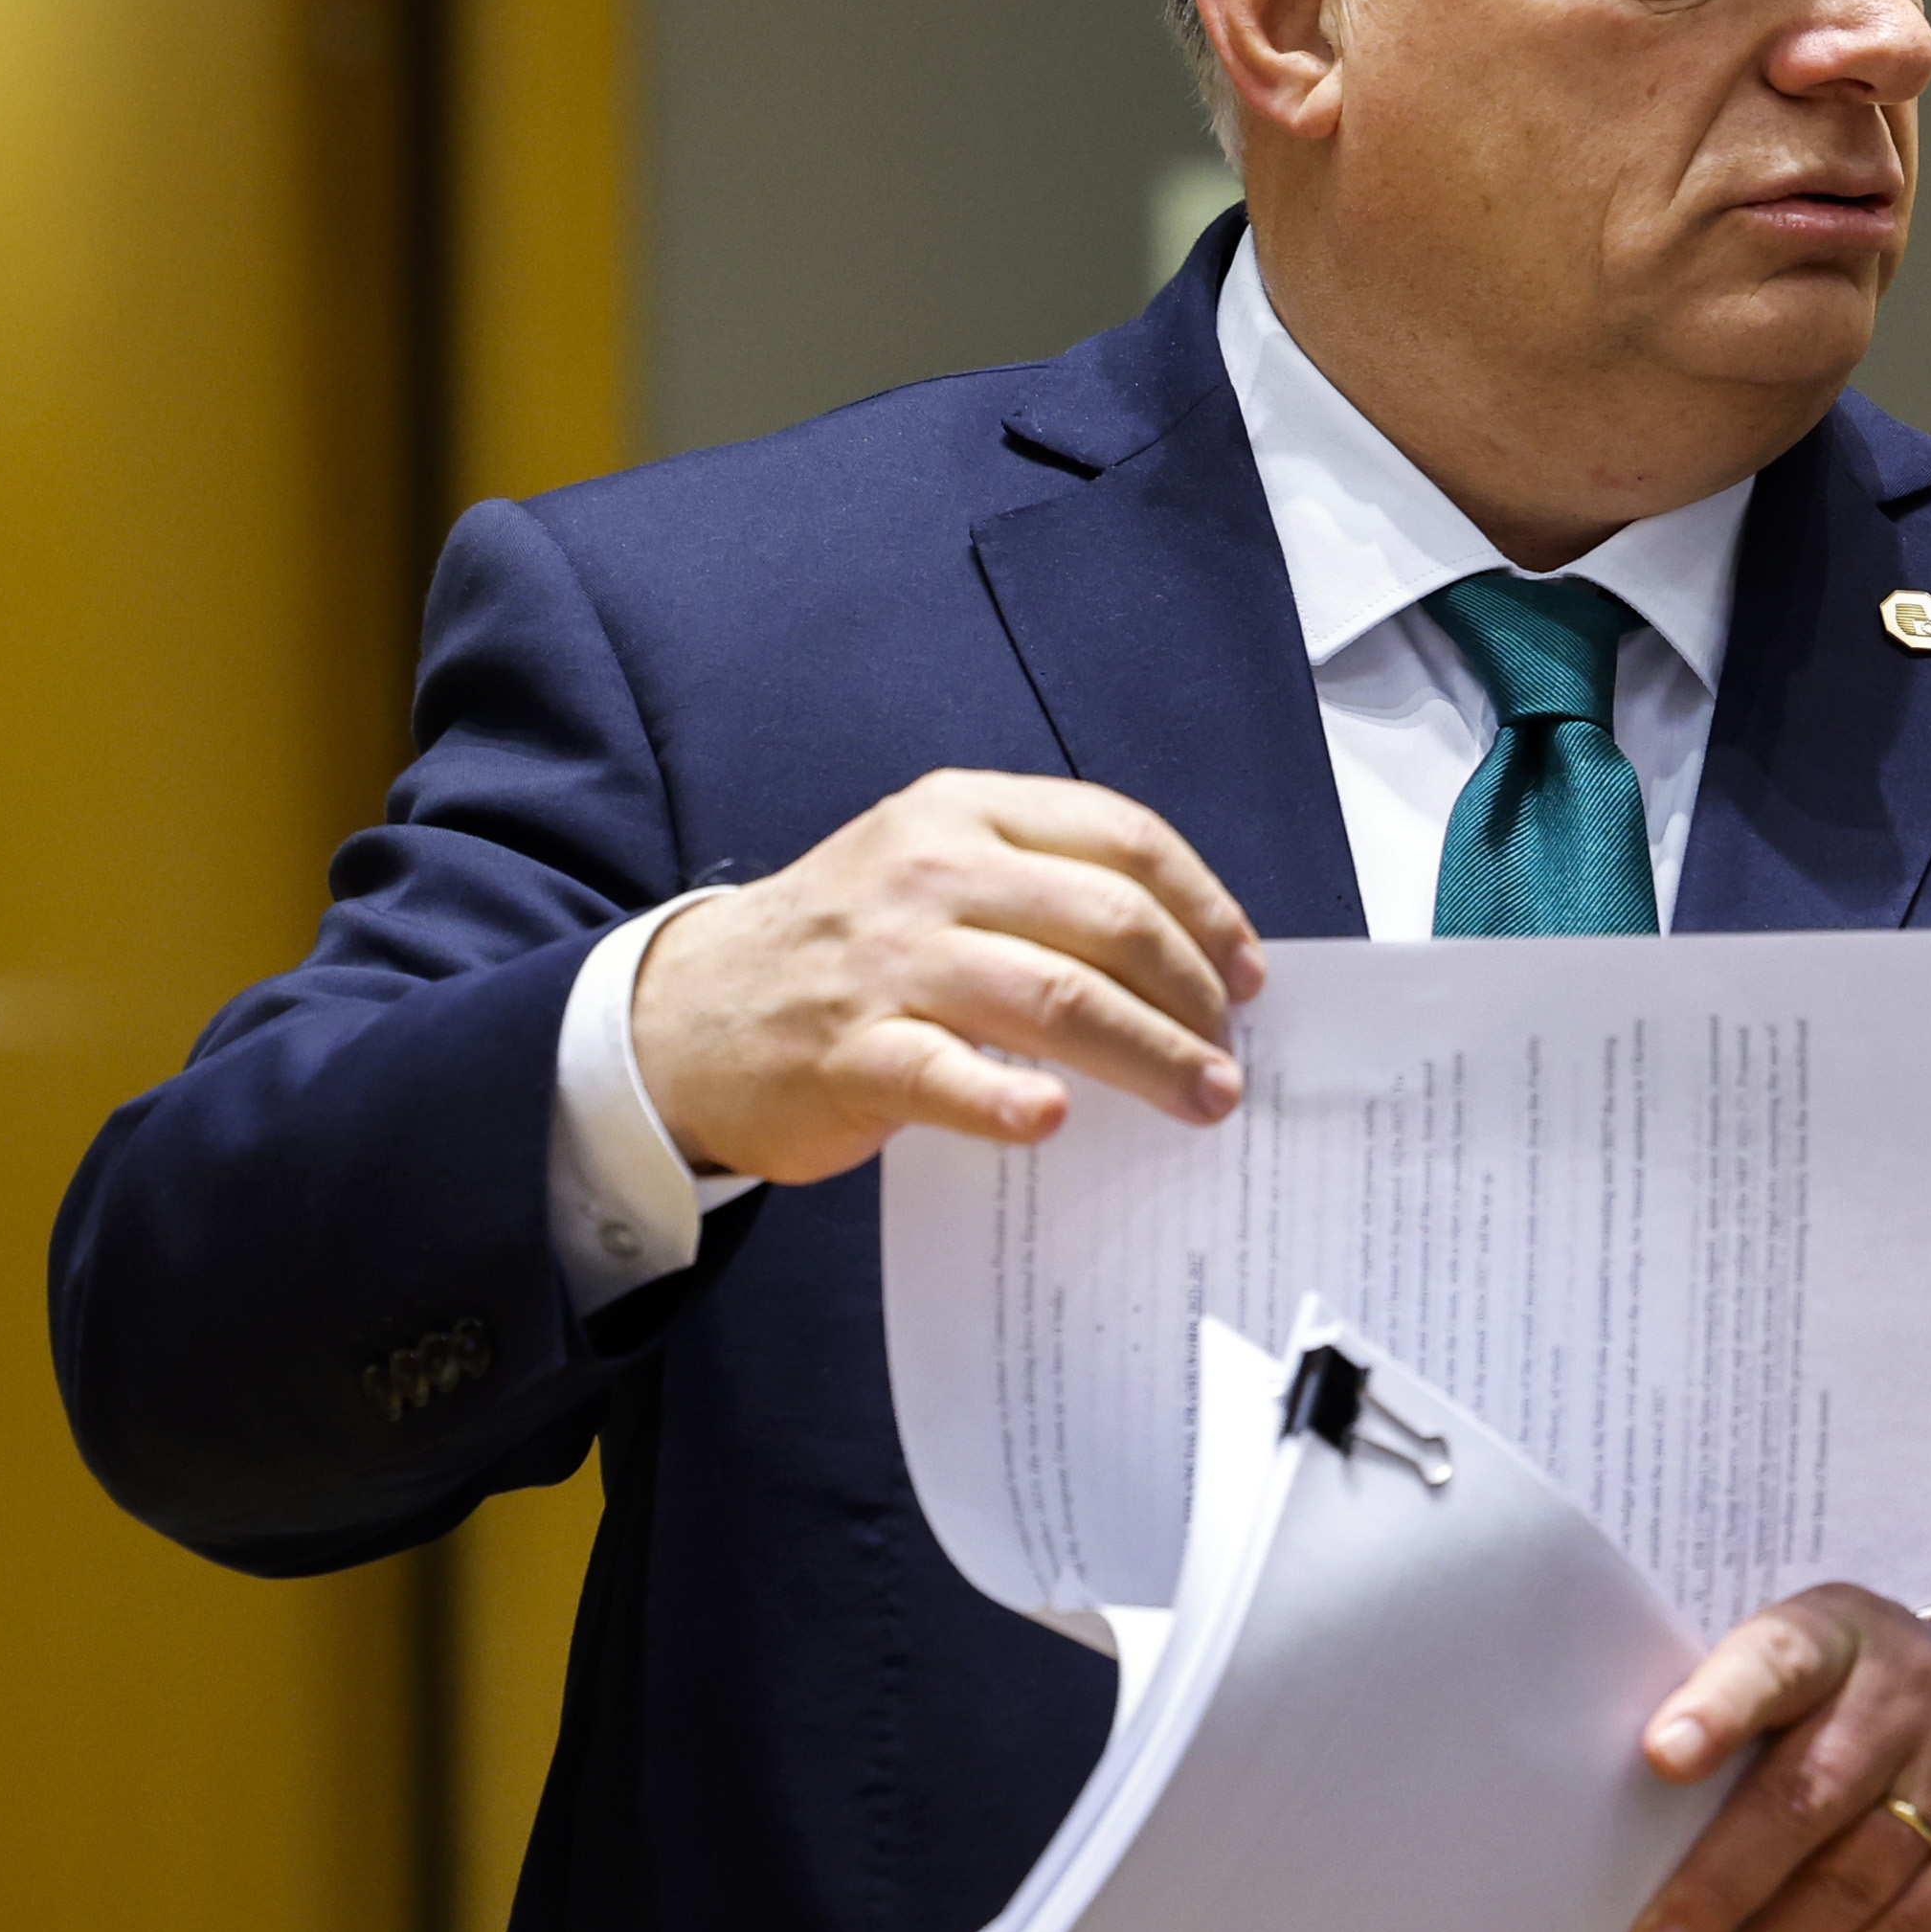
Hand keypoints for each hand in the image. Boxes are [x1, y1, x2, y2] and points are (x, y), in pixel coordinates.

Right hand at [632, 770, 1267, 1183]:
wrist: (684, 1013)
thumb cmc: (844, 948)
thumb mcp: (935, 871)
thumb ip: (1043, 889)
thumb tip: (1191, 962)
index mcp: (966, 813)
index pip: (1124, 840)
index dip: (1205, 909)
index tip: (1246, 973)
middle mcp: (931, 872)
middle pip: (1109, 921)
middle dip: (1193, 994)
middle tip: (1229, 1054)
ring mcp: (887, 961)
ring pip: (1056, 998)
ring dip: (1150, 1054)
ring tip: (1203, 1097)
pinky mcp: (850, 1052)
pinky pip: (947, 1073)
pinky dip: (1010, 1098)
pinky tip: (1057, 1118)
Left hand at [1626, 1589, 1930, 1931]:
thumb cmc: (1871, 1709)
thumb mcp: (1819, 1673)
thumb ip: (1744, 1718)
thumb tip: (1631, 1828)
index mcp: (1840, 1636)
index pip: (1778, 1659)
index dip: (1720, 1707)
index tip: (1660, 1759)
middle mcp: (1909, 1695)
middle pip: (1807, 1795)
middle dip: (1722, 1885)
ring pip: (1857, 1877)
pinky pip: (1916, 1924)